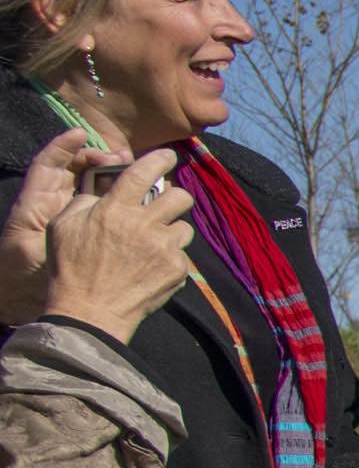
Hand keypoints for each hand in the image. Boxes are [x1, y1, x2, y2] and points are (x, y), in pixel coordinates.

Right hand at [7, 131, 196, 335]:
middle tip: (166, 205)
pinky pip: (182, 256)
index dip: (160, 160)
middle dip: (176, 197)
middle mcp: (145, 224)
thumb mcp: (64, 225)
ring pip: (185, 227)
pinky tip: (152, 268)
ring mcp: (165, 248)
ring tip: (154, 243)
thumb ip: (85, 202)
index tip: (169, 157)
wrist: (91, 310)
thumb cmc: (71, 268)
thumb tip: (102, 191)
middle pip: (181, 197)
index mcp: (115, 208)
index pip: (145, 172)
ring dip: (172, 231)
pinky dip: (170, 259)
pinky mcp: (177, 270)